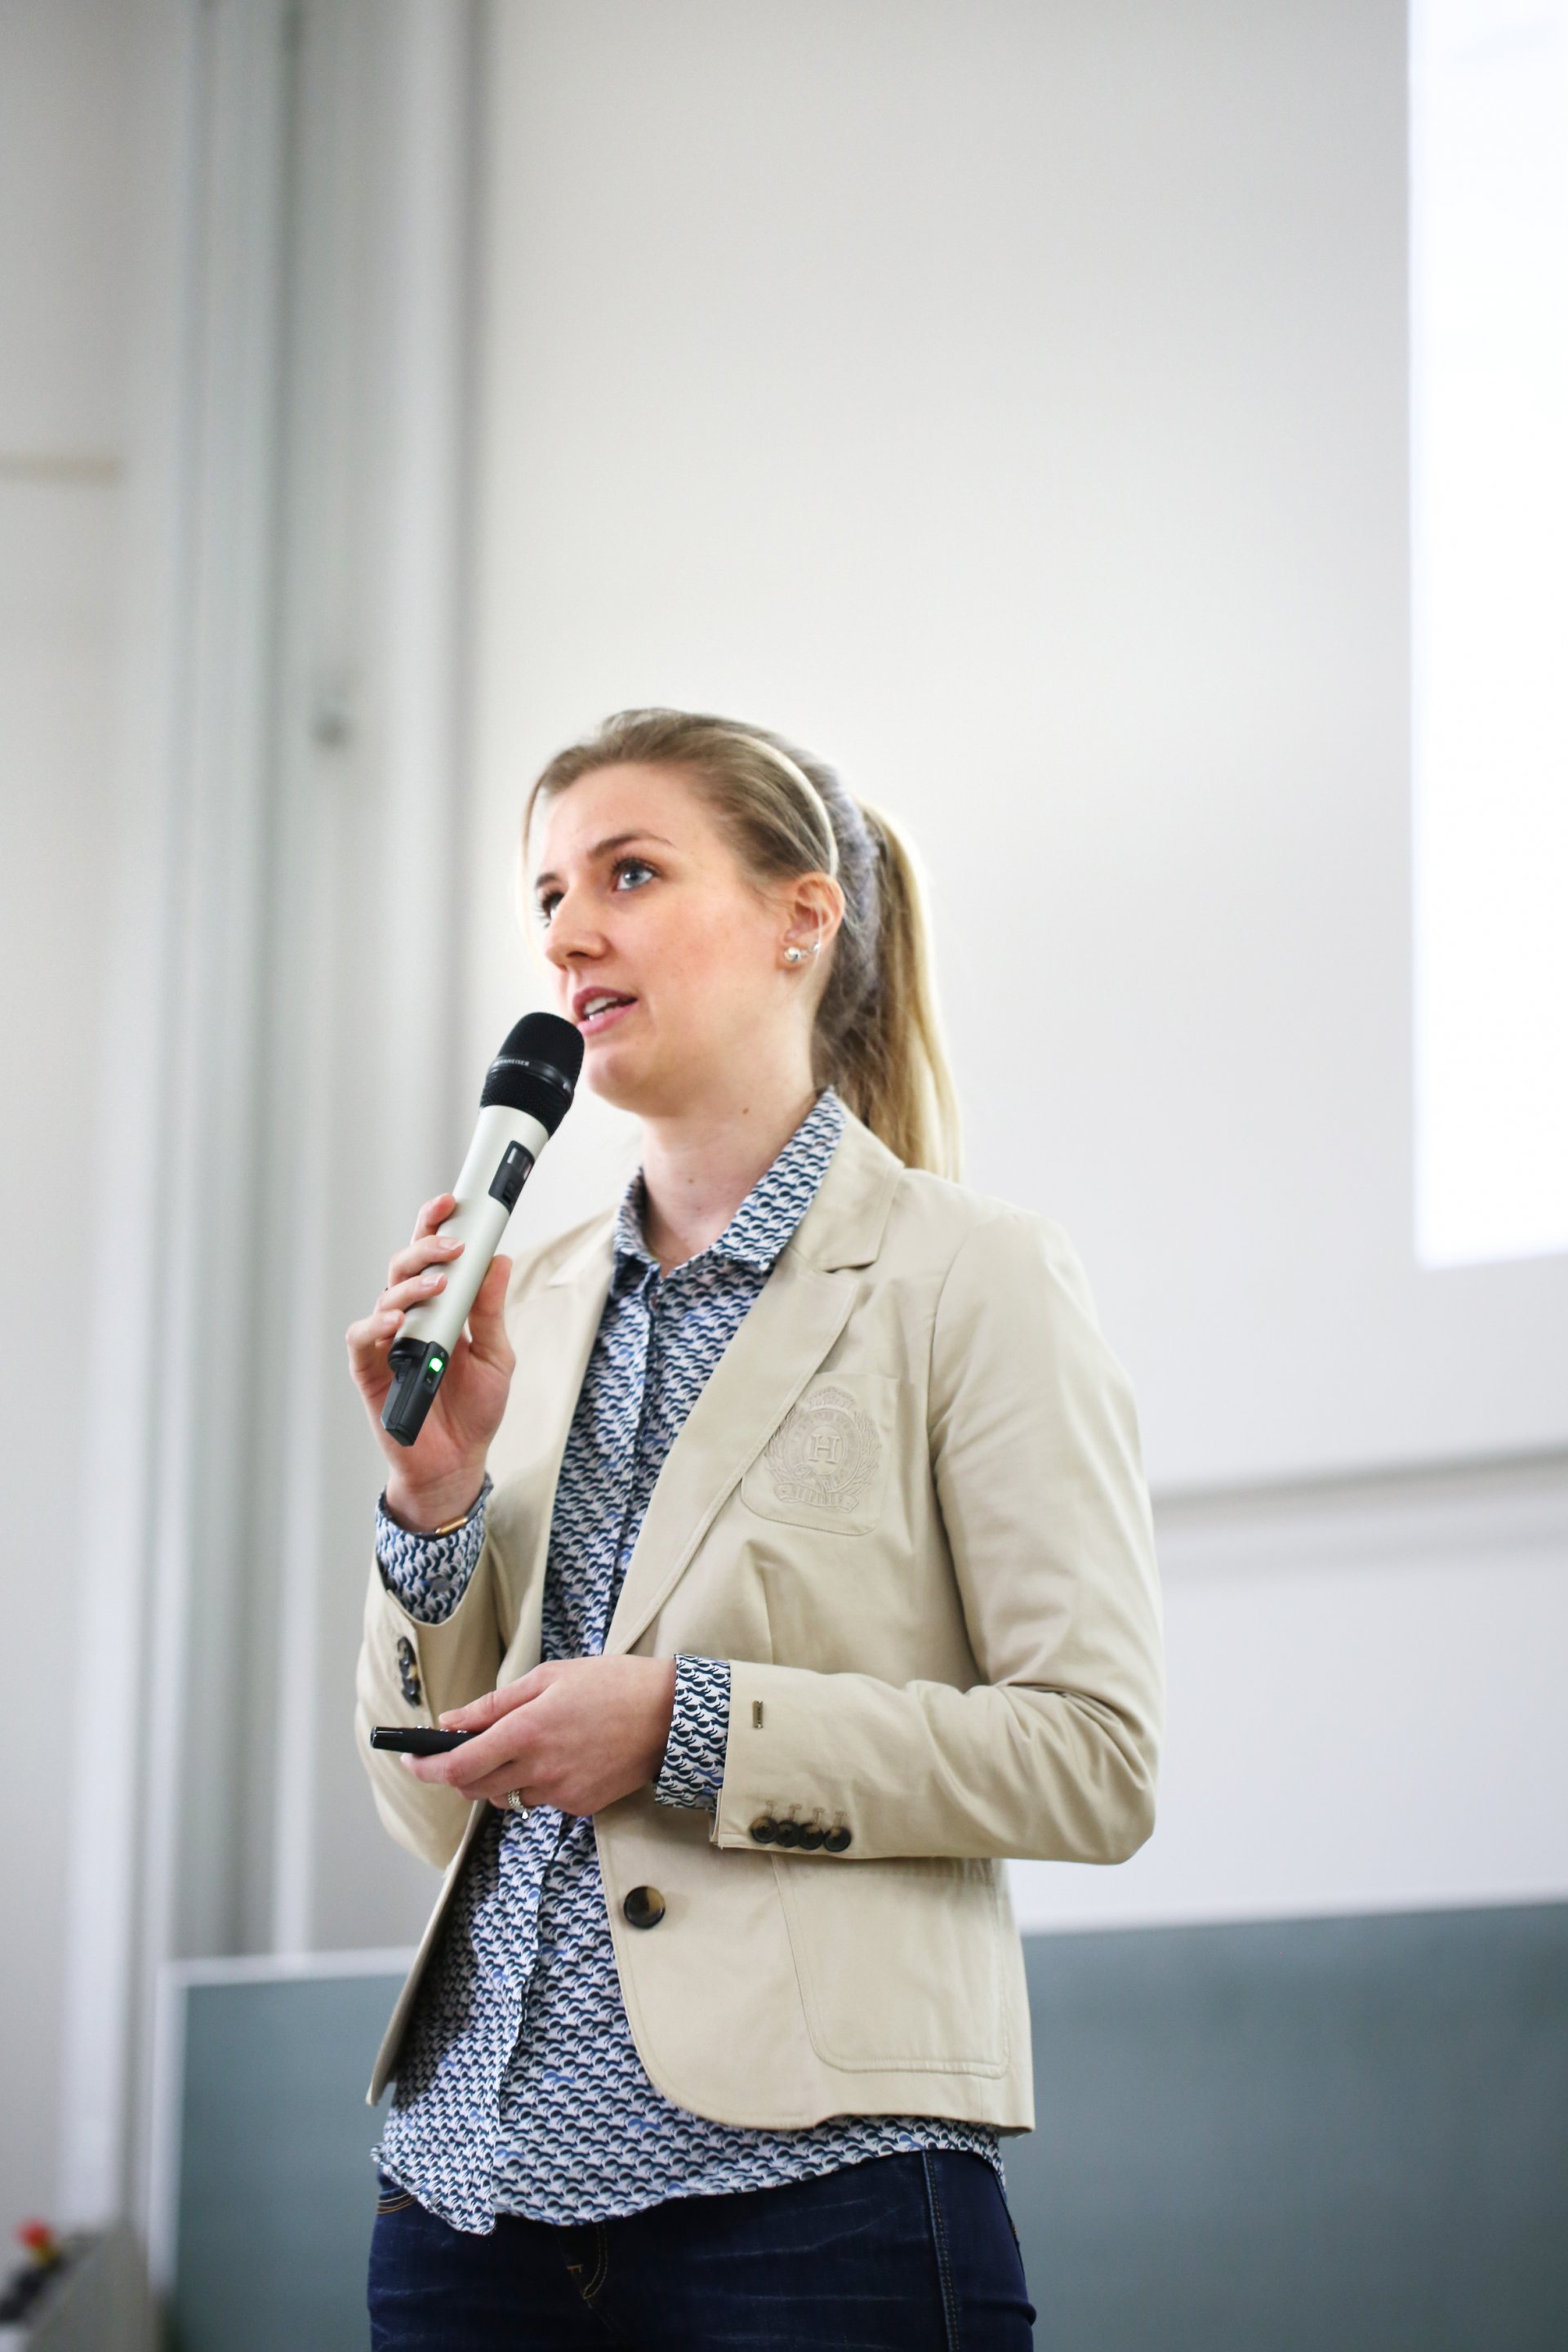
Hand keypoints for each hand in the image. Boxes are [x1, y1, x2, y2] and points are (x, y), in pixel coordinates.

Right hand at [345, 1193, 514, 1527]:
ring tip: (438, 1284)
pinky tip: (398, 1321)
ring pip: (386, 1294)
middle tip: (452, 1243)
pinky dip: (377, 1324)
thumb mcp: (496, 1356)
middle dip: (426, 1245)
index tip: (453, 1202)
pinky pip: (362, 1337)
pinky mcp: (369, 1369)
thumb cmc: (474, 1411)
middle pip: (406, 1266)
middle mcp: (410, 1318)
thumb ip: (492, 1311)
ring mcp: (387, 1341)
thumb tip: (500, 1260)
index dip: (436, 1226)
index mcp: (441, 1308)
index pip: (434, 1257)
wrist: (455, 1463)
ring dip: (412, 1284)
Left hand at [404, 1657, 678, 1817]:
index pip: (458, 1764)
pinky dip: (537, 1783)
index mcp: (526, 1732)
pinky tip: (561, 1756)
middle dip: (457, 1773)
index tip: (410, 1760)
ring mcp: (561, 1793)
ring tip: (524, 1745)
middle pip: (474, 1788)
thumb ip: (493, 1704)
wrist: (669, 1715)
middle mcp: (539, 1769)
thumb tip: (450, 1721)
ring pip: (508, 1797)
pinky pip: (542, 1801)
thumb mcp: (548, 1678)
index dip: (426, 1767)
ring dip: (500, 1778)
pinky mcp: (581, 1807)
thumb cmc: (610, 1684)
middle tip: (460, 1750)